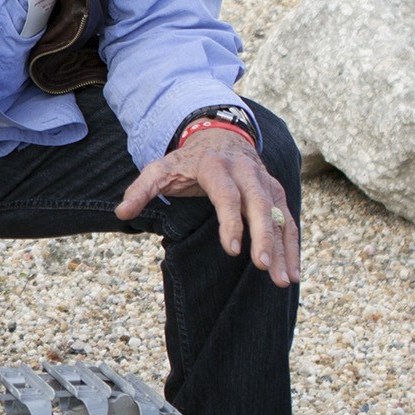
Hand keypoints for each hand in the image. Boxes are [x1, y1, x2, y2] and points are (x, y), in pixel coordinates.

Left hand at [116, 126, 301, 286]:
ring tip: (283, 279)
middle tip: (263, 266)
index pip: (227, 195)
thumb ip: (142, 190)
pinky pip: (289, 220)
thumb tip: (121, 213)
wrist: (221, 135)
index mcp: (217, 167)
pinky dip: (292, 246)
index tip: (233, 250)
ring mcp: (264, 182)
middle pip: (260, 205)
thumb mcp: (160, 169)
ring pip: (279, 215)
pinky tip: (293, 272)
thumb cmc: (187, 160)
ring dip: (283, 248)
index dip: (231, 222)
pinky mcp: (276, 192)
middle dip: (264, 236)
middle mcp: (246, 172)